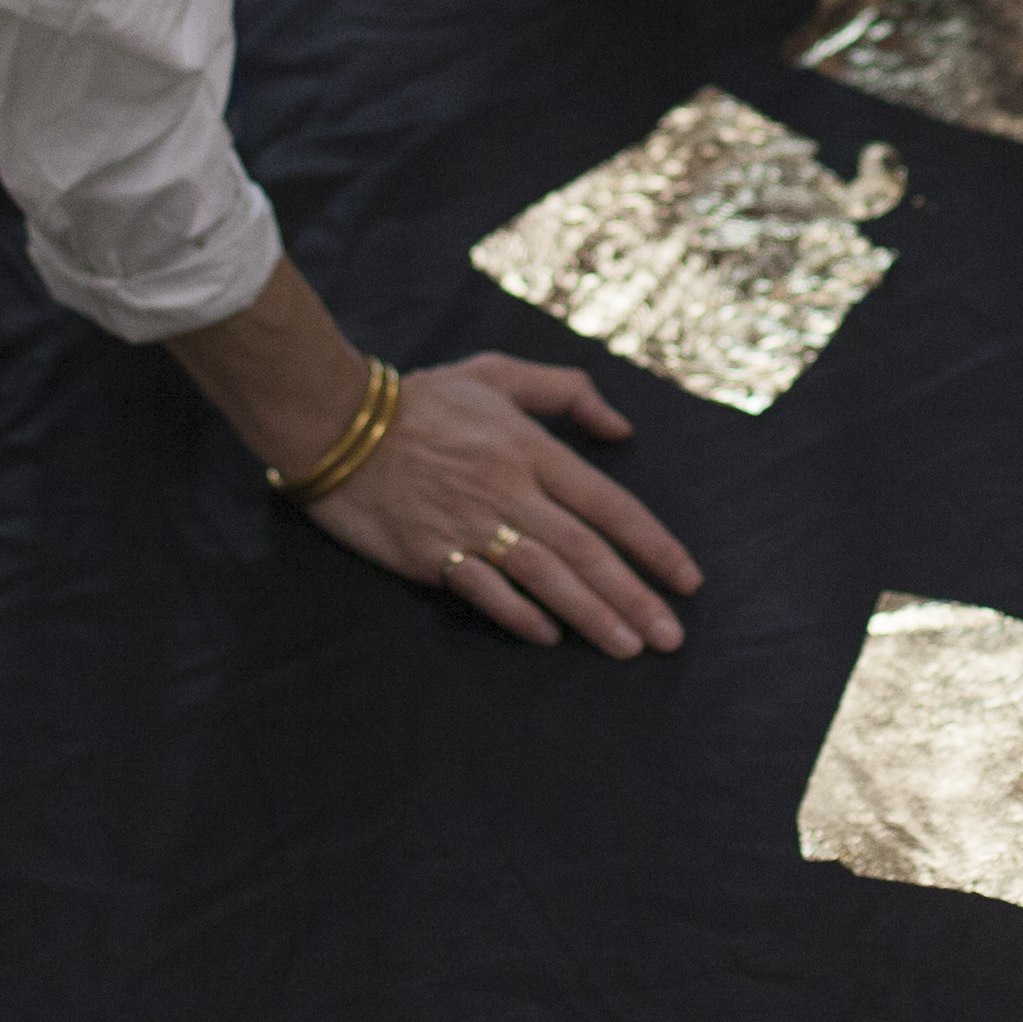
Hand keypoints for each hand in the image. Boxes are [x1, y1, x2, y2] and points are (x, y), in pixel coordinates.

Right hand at [299, 356, 700, 656]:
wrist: (335, 422)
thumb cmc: (421, 399)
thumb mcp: (496, 373)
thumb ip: (565, 391)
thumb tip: (622, 428)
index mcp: (529, 447)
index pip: (608, 502)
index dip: (653, 544)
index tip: (687, 580)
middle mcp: (507, 488)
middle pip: (586, 549)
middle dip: (634, 595)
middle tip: (670, 637)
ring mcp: (469, 523)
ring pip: (545, 576)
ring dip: (591, 614)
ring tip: (628, 647)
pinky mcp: (431, 552)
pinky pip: (485, 590)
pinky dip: (519, 615)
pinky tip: (550, 638)